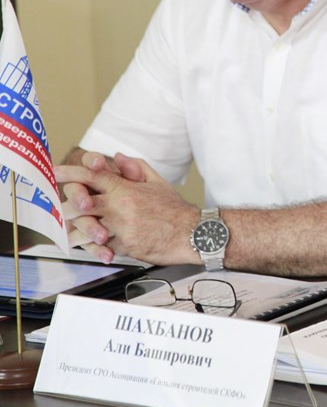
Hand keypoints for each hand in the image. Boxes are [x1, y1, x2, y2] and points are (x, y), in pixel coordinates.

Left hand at [57, 152, 199, 265]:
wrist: (192, 233)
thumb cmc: (175, 210)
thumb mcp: (158, 182)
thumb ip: (136, 167)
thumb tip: (117, 157)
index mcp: (126, 189)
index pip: (92, 176)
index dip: (70, 173)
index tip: (54, 172)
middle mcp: (119, 206)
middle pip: (80, 204)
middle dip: (65, 208)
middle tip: (55, 211)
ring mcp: (121, 226)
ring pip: (86, 229)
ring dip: (74, 233)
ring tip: (67, 236)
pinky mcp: (124, 245)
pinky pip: (102, 247)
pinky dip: (95, 248)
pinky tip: (90, 249)